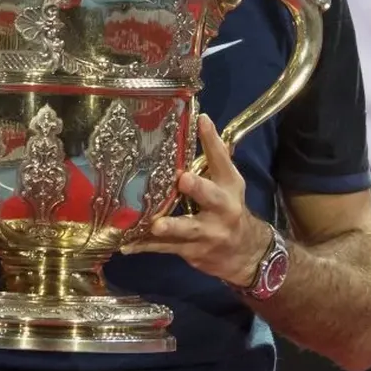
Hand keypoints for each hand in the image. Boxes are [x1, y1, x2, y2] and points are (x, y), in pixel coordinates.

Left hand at [122, 114, 271, 287]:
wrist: (243, 251)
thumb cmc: (227, 206)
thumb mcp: (227, 181)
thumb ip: (215, 155)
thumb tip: (200, 119)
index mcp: (230, 184)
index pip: (222, 159)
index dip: (212, 140)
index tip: (201, 121)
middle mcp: (223, 208)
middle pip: (211, 196)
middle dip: (198, 188)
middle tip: (183, 179)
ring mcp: (208, 232)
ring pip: (188, 228)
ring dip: (171, 226)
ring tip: (156, 225)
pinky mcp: (192, 251)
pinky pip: (167, 248)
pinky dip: (145, 246)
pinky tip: (127, 245)